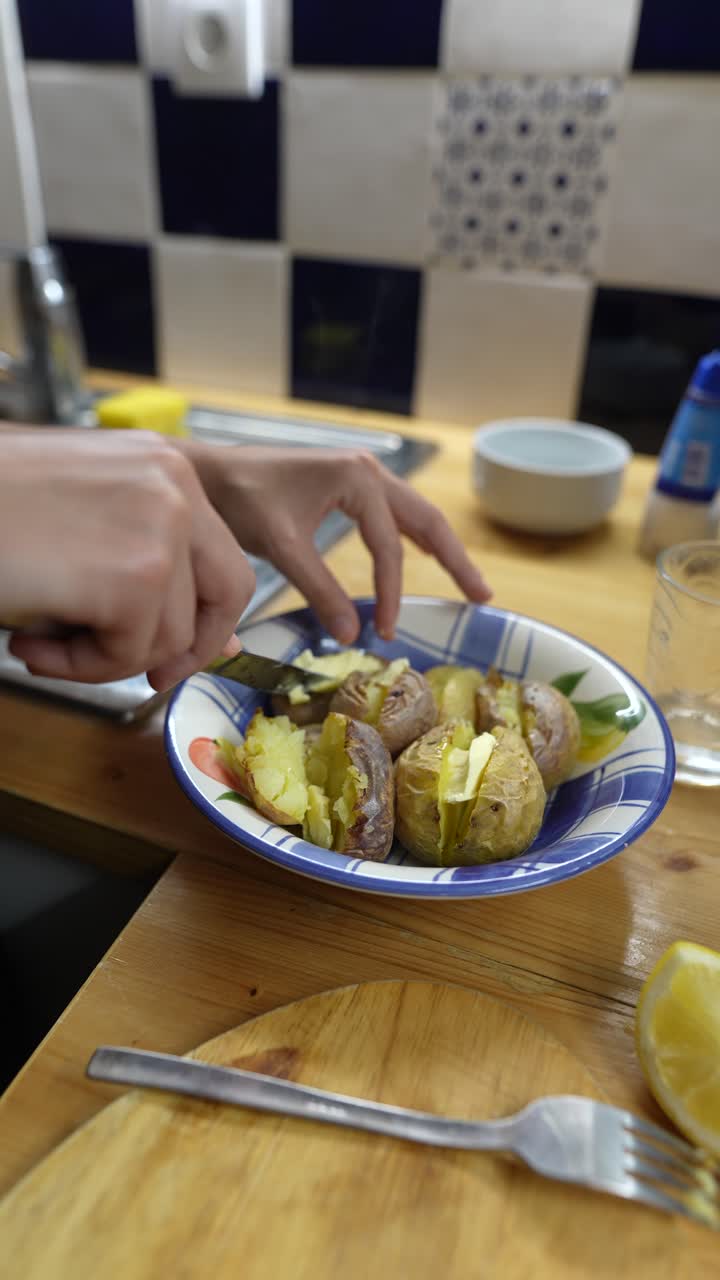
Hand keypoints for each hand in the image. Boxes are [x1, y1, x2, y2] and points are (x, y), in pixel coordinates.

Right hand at [1, 430, 254, 688]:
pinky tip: (28, 641)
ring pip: (167, 636)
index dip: (206, 616)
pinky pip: (127, 656)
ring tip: (40, 637)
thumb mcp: (81, 519)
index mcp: (163, 467)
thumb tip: (217, 641)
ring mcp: (161, 530)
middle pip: (227, 593)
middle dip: (186, 647)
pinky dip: (78, 667)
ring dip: (103, 658)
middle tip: (143, 674)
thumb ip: (146, 561)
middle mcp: (174, 489)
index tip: (174, 651)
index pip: (223, 556)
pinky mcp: (136, 577)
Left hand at [188, 446, 490, 643]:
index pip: (390, 546)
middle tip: (483, 597)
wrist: (206, 473)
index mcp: (357, 478)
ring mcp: (360, 476)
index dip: (391, 593)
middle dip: (455, 561)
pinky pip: (393, 517)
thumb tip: (352, 635)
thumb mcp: (282, 545)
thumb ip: (320, 589)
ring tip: (469, 582)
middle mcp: (368, 471)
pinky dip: (413, 541)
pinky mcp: (348, 486)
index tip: (384, 633)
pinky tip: (422, 558)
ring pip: (415, 517)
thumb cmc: (239, 499)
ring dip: (441, 549)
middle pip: (427, 521)